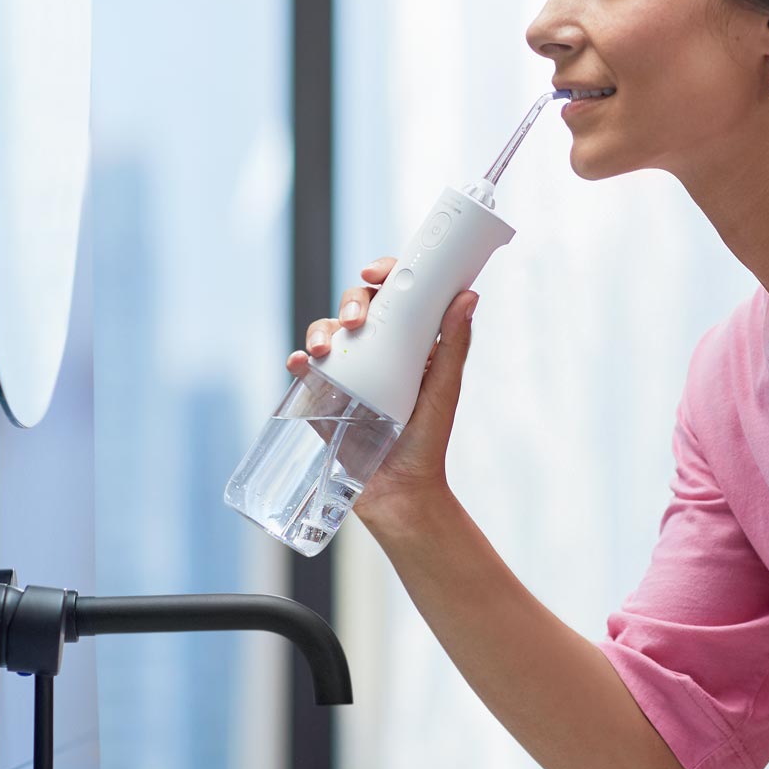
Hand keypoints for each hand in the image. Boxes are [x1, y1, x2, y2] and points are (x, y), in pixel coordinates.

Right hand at [286, 256, 478, 525]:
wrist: (400, 495)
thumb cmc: (428, 442)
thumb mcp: (443, 390)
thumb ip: (455, 345)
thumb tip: (468, 296)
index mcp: (409, 343)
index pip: (395, 296)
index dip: (384, 274)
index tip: (377, 273)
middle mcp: (377, 352)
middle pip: (357, 308)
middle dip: (351, 303)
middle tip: (356, 320)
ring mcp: (348, 373)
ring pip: (329, 333)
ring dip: (321, 330)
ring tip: (324, 349)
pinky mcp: (325, 397)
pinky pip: (306, 372)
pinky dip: (299, 361)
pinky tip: (301, 363)